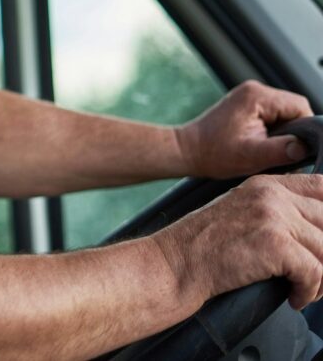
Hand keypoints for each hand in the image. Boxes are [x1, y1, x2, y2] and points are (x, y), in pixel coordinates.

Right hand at [152, 174, 322, 309]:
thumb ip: (274, 211)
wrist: (175, 264)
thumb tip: (316, 233)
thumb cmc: (202, 247)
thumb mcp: (240, 213)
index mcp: (265, 184)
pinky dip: (309, 292)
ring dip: (322, 278)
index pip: (322, 187)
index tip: (320, 243)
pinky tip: (294, 298)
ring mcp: (273, 216)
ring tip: (304, 289)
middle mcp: (272, 195)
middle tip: (314, 275)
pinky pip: (316, 273)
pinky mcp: (274, 243)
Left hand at [175, 80, 312, 178]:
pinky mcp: (246, 105)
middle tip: (278, 150)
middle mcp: (254, 90)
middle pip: (294, 109)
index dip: (304, 129)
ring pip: (284, 113)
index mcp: (257, 96)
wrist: (188, 150)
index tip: (294, 148)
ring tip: (265, 147)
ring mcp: (249, 96)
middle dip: (293, 131)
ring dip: (282, 132)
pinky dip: (272, 130)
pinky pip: (272, 116)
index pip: (300, 107)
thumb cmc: (213, 153)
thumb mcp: (252, 156)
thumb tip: (305, 146)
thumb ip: (282, 150)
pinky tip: (259, 143)